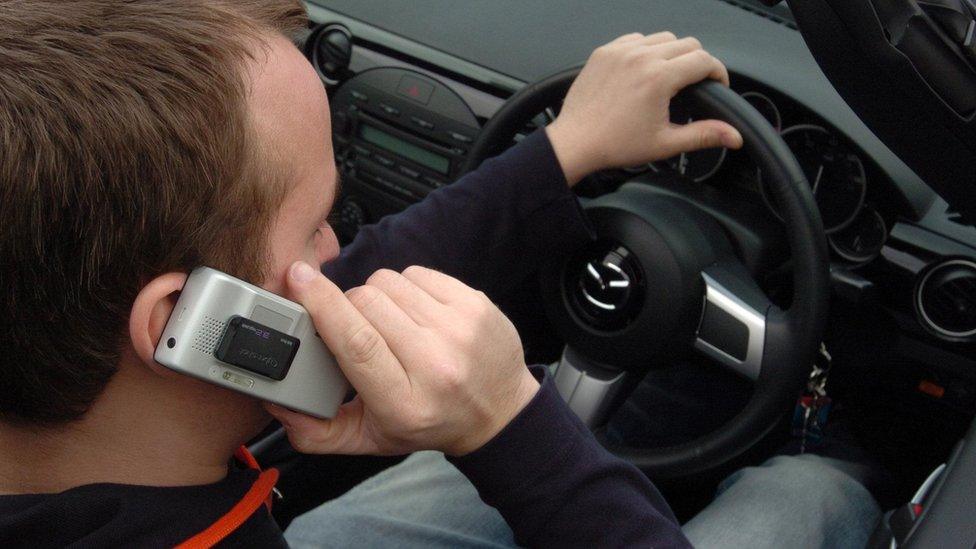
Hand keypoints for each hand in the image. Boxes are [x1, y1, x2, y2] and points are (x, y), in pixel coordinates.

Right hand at [265, 262, 539, 455]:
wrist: (499, 412)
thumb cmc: (427, 422)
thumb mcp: (369, 439)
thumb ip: (316, 431)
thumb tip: (276, 402)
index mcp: (403, 403)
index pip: (357, 342)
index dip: (322, 304)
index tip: (296, 278)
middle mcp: (436, 365)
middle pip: (366, 304)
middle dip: (348, 307)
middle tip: (360, 331)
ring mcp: (460, 330)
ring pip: (389, 282)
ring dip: (378, 297)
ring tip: (392, 325)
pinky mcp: (475, 304)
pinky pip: (417, 273)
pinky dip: (406, 287)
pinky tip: (415, 314)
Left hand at [546, 32, 743, 184]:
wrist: (575, 142)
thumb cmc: (614, 144)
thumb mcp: (665, 143)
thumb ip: (703, 135)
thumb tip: (733, 136)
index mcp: (658, 78)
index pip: (704, 60)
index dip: (718, 72)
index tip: (718, 83)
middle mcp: (640, 58)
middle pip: (687, 44)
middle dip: (698, 62)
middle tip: (695, 83)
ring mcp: (620, 52)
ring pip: (662, 38)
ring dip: (673, 53)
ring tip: (670, 77)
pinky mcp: (604, 52)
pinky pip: (635, 38)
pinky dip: (646, 49)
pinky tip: (644, 70)